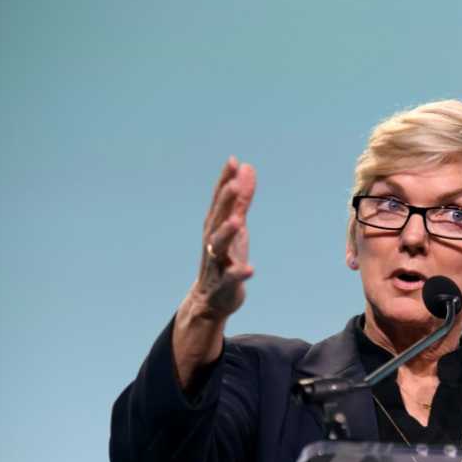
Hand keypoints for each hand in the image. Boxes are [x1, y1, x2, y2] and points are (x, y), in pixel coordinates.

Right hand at [194, 156, 256, 319]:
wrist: (211, 300)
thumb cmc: (225, 258)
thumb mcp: (235, 225)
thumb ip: (241, 198)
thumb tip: (246, 167)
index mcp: (215, 227)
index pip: (219, 200)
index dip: (225, 181)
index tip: (233, 161)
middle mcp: (213, 242)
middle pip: (217, 218)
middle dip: (225, 201)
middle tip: (235, 184)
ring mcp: (217, 263)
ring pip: (218, 246)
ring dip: (226, 233)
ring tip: (237, 221)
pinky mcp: (225, 285)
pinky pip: (231, 278)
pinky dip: (239, 273)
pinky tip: (250, 269)